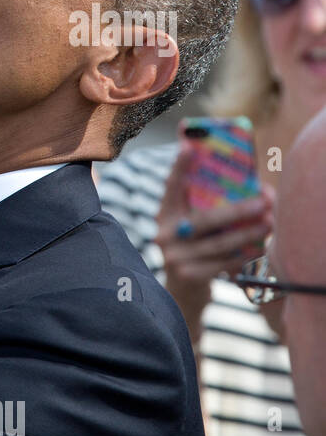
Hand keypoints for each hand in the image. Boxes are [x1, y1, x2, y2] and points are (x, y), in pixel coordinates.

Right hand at [157, 140, 273, 340]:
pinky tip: (260, 247)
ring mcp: (174, 256)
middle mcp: (164, 233)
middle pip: (203, 220)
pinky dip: (244, 255)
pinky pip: (221, 263)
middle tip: (265, 201)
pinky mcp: (187, 276)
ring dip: (247, 233)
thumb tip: (258, 191)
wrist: (183, 289)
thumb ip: (211, 205)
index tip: (189, 146)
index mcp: (165, 214)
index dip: (179, 167)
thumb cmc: (198, 245)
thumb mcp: (196, 223)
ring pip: (217, 243)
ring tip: (270, 223)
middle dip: (237, 210)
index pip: (171, 186)